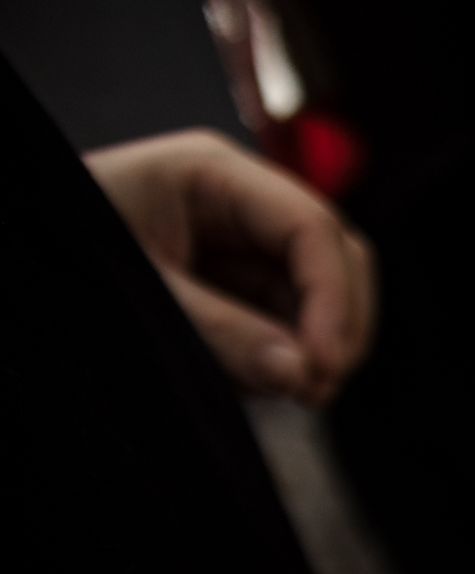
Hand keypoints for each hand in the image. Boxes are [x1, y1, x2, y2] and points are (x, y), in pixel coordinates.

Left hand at [85, 129, 374, 404]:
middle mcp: (242, 202)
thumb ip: (220, 331)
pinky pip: (288, 319)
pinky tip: (265, 382)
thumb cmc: (60, 249)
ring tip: (292, 394)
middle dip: (338, 325)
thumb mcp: (141, 291)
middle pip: (335, 256)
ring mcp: (244, 243)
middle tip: (316, 389)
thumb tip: (299, 373)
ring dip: (316, 347)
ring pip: (319, 295)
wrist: (17, 249)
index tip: (323, 365)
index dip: (332, 299)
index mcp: (213, 174)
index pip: (310, 228)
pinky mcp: (238, 282)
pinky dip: (288, 355)